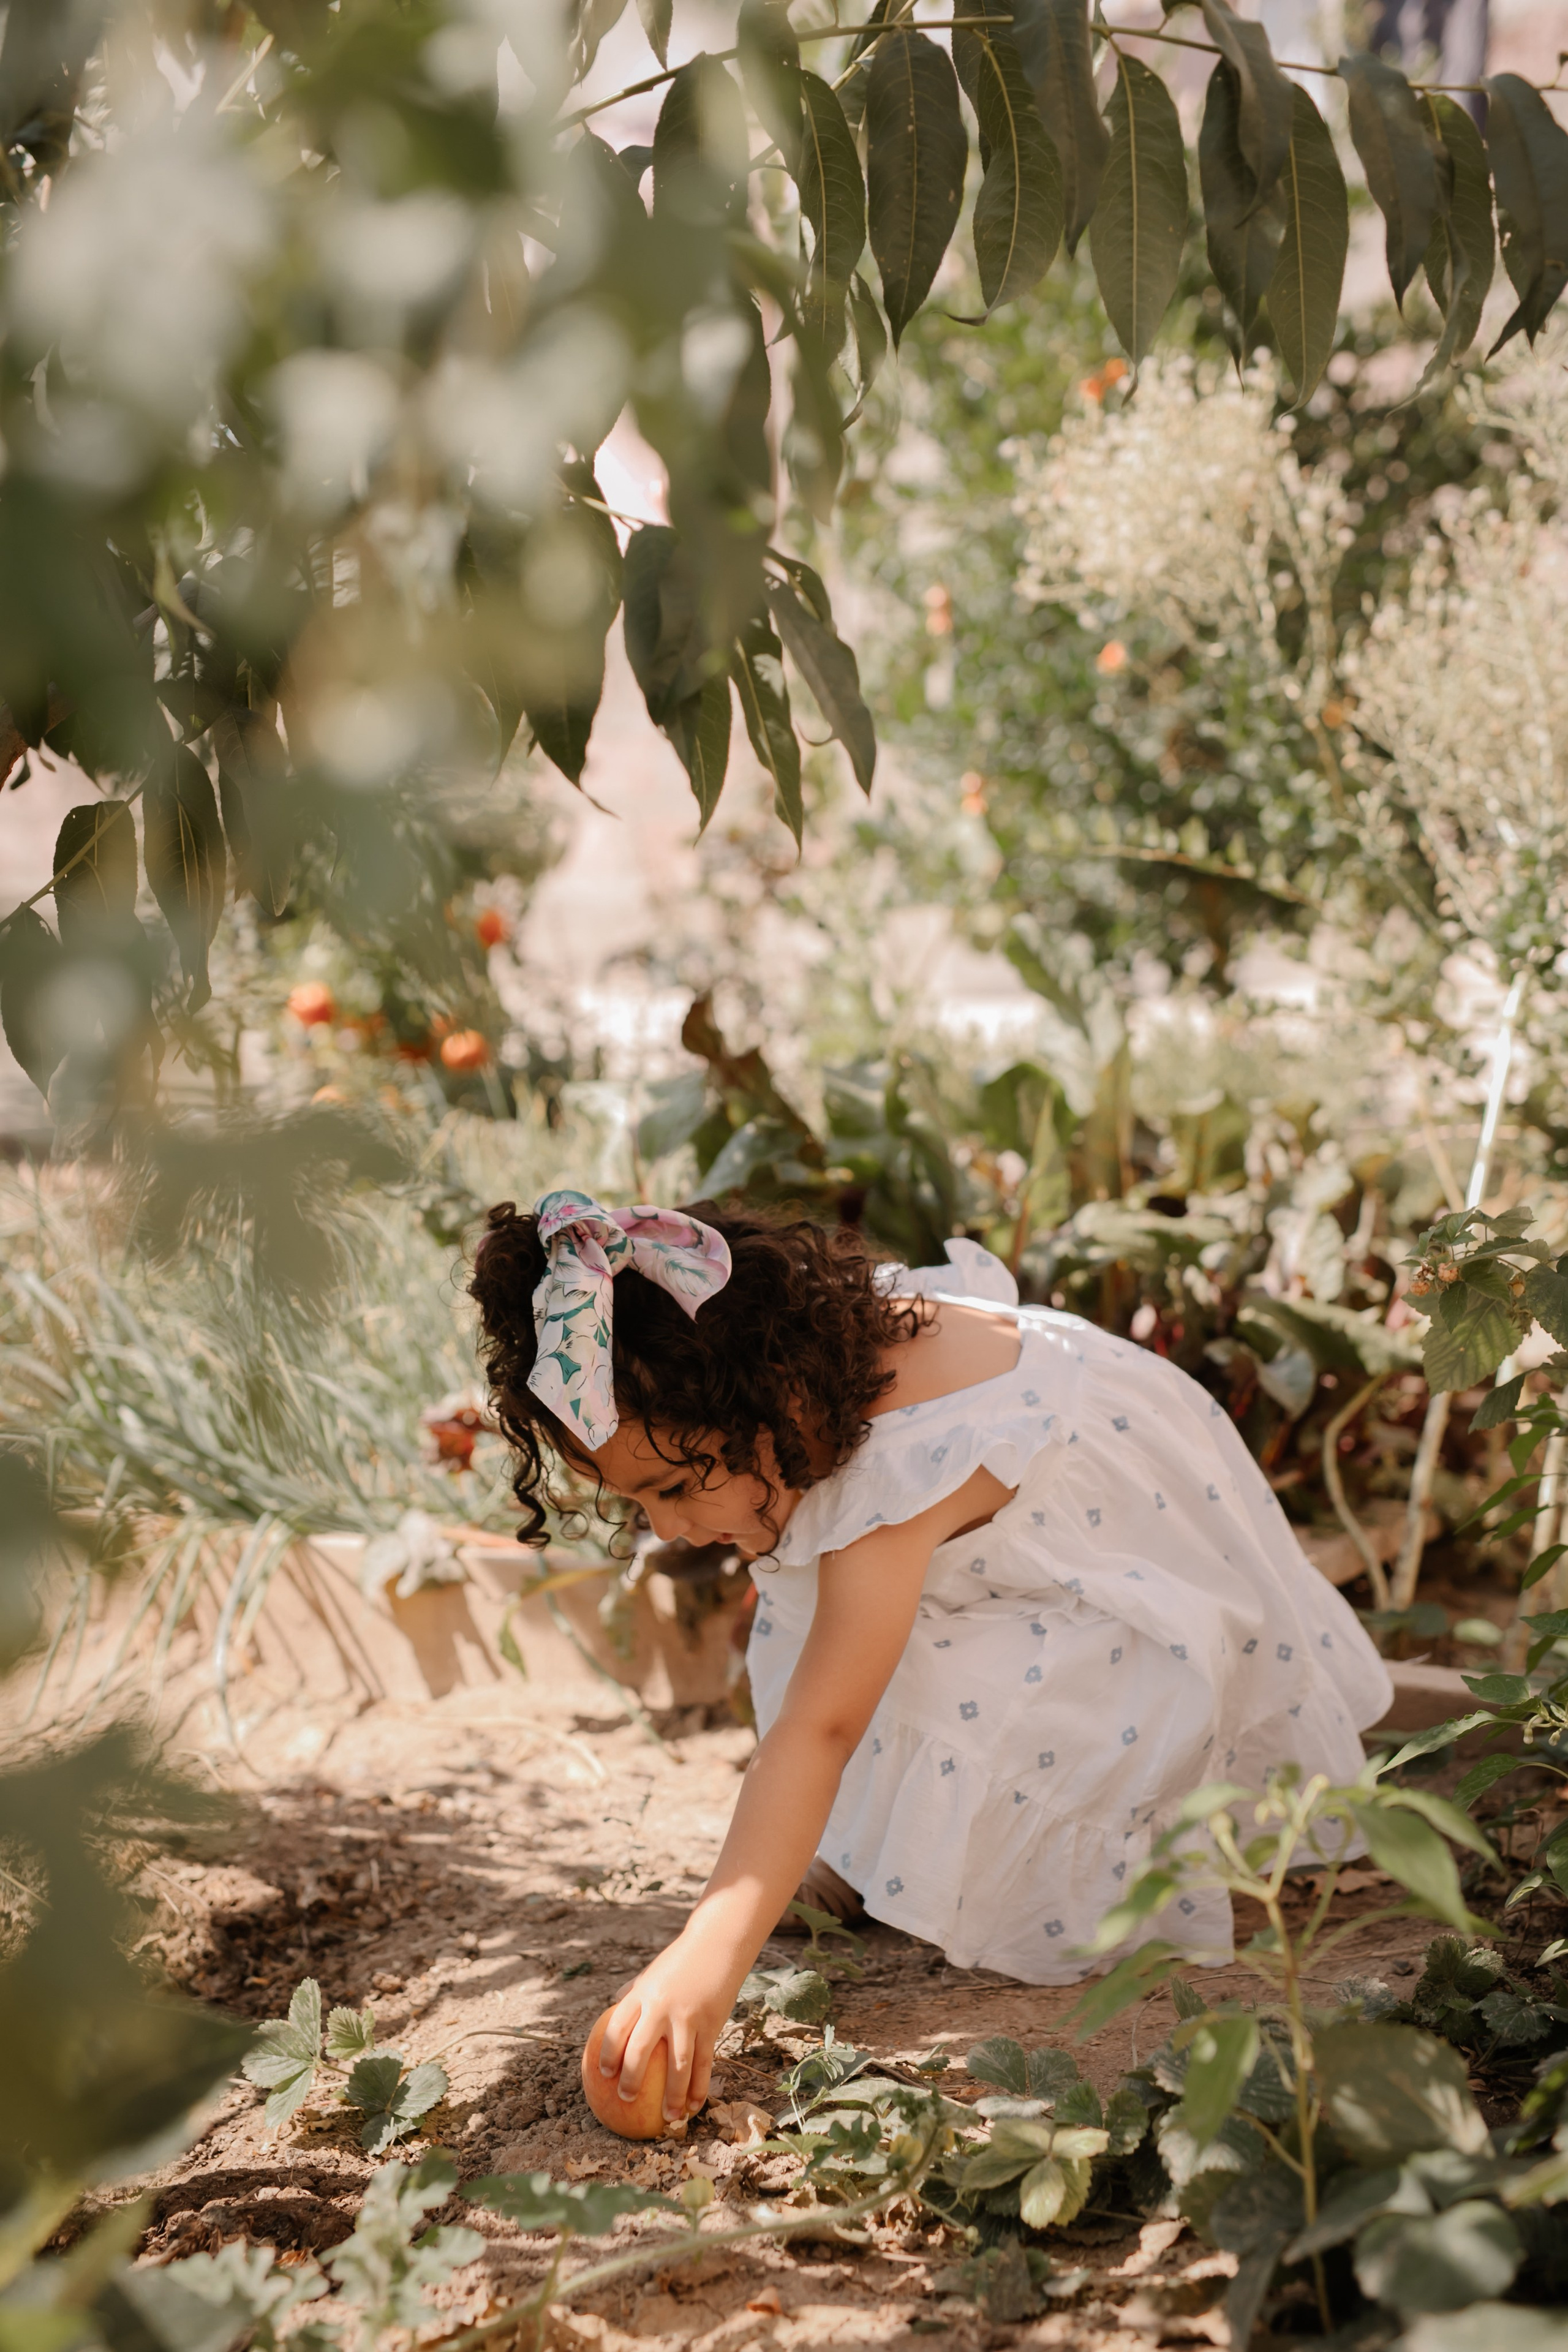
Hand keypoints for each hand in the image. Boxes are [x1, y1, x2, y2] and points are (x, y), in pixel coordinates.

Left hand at [595, 1931, 736, 2123]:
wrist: (717, 1945)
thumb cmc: (679, 1961)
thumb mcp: (651, 1974)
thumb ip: (634, 1994)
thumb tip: (612, 2014)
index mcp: (642, 1994)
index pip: (617, 2027)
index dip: (608, 2053)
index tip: (603, 2074)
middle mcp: (662, 2007)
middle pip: (641, 2050)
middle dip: (632, 2079)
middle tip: (626, 2099)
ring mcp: (688, 2018)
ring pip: (677, 2065)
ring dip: (672, 2095)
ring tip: (668, 2118)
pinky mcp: (710, 2025)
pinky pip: (704, 2062)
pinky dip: (699, 2087)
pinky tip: (695, 2105)